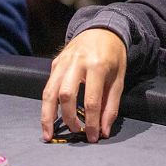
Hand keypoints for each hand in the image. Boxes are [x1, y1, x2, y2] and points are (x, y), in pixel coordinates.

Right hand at [40, 28, 126, 142]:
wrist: (103, 29)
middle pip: (66, 95)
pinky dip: (48, 103)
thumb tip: (103, 131)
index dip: (92, 122)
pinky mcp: (55, 62)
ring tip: (48, 134)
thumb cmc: (113, 56)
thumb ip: (111, 106)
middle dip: (69, 118)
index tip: (93, 137)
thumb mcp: (119, 79)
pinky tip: (50, 116)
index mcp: (97, 66)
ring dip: (47, 115)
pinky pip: (49, 85)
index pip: (91, 101)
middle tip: (76, 132)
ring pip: (49, 91)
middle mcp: (77, 62)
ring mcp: (63, 61)